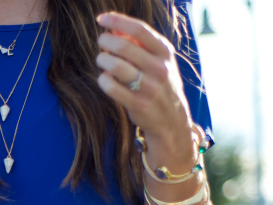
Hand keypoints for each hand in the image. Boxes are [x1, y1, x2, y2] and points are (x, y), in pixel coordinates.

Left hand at [94, 12, 195, 162]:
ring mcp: (148, 86)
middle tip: (101, 44)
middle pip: (123, 46)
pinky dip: (103, 80)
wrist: (171, 118)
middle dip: (105, 42)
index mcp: (164, 52)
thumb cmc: (159, 83)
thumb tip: (114, 28)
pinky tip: (105, 79)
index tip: (102, 19)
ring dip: (102, 60)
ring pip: (115, 66)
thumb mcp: (157, 60)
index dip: (117, 21)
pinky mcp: (137, 103)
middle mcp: (159, 67)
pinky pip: (111, 87)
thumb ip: (139, 44)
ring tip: (102, 60)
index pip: (139, 29)